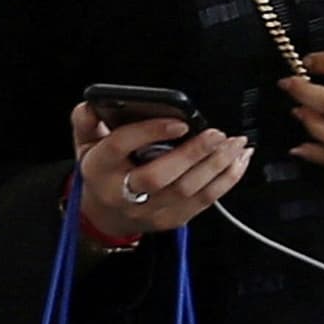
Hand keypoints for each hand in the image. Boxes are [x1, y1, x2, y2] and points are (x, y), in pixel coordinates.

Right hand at [72, 102, 251, 241]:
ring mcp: (148, 210)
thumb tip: (93, 104)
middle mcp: (122, 193)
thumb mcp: (85, 143)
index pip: (120, 146)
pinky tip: (238, 161)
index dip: (150, 132)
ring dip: (216, 166)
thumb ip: (87, 121)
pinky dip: (226, 181)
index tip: (180, 121)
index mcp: (99, 168)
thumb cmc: (103, 172)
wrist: (106, 214)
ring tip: (234, 144)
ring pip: (187, 191)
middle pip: (159, 176)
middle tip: (217, 134)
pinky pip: (203, 202)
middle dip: (192, 154)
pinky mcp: (170, 219)